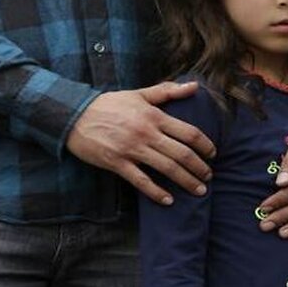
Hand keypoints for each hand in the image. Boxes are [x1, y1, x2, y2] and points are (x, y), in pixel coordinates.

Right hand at [66, 81, 215, 204]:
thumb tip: (194, 86)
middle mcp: (146, 133)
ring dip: (186, 181)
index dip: (205, 145)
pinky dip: (156, 192)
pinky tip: (168, 201)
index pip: (188, 132)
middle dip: (199, 167)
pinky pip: (141, 181)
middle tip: (209, 176)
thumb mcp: (139, 94)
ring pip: (166, 168)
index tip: (213, 154)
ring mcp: (132, 149)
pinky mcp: (117, 163)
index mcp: (154, 116)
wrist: (75, 115)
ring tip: (199, 190)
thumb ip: (167, 91)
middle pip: (182, 154)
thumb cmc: (109, 104)